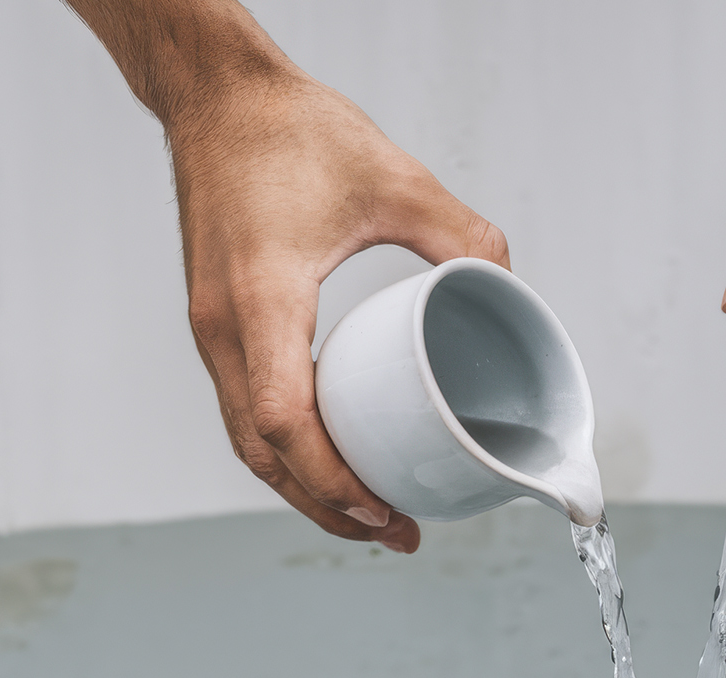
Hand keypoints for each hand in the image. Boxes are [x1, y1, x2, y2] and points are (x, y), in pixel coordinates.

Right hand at [67, 0, 509, 548]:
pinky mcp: (217, 323)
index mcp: (261, 298)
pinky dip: (288, 450)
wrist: (215, 95)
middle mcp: (223, 326)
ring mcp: (211, 329)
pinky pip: (246, 408)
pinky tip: (333, 460)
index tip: (385, 511)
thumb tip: (514, 291)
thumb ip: (464, 237)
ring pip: (247, 440)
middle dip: (327, 507)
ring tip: (370, 516)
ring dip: (304, 487)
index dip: (331, 480)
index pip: (284, 420)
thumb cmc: (292, 130)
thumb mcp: (397, 179)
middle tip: (397, 535)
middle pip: (261, 454)